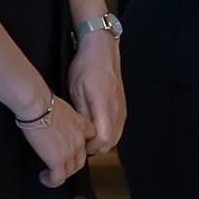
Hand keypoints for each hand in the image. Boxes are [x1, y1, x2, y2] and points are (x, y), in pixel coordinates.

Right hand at [18, 96, 92, 187]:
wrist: (36, 105)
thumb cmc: (42, 100)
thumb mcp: (61, 106)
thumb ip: (64, 117)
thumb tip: (54, 120)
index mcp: (81, 124)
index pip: (91, 138)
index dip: (82, 145)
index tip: (72, 148)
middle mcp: (79, 140)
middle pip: (81, 159)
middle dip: (71, 165)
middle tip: (59, 164)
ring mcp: (70, 151)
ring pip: (71, 170)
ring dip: (61, 174)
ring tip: (50, 174)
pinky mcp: (57, 160)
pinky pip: (58, 178)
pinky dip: (51, 181)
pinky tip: (44, 178)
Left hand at [68, 29, 125, 154]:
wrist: (102, 51)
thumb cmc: (85, 68)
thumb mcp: (76, 90)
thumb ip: (82, 114)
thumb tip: (82, 134)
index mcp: (104, 107)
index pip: (102, 140)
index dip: (90, 146)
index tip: (78, 142)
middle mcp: (117, 112)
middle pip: (110, 143)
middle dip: (95, 147)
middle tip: (80, 140)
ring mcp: (122, 110)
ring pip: (115, 137)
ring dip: (102, 141)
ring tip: (86, 134)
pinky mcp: (123, 108)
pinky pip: (118, 129)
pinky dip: (108, 134)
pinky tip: (95, 126)